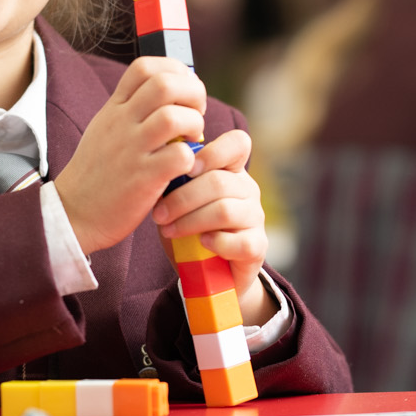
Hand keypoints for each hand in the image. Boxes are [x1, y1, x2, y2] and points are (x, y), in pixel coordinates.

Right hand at [56, 58, 206, 255]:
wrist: (74, 213)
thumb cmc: (98, 172)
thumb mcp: (106, 129)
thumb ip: (131, 108)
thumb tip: (168, 92)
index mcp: (114, 108)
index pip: (144, 67)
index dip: (174, 71)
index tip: (184, 90)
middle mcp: (122, 123)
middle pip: (165, 84)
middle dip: (193, 94)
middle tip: (196, 114)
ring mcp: (131, 150)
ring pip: (175, 117)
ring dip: (194, 126)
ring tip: (192, 140)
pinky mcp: (143, 179)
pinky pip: (179, 156)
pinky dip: (190, 158)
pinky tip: (185, 166)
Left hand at [149, 129, 275, 325]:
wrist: (208, 272)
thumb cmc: (189, 228)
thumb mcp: (180, 200)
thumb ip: (176, 182)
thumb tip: (158, 165)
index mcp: (231, 171)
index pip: (237, 143)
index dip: (213, 151)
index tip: (187, 166)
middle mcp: (248, 190)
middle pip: (219, 182)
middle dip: (182, 198)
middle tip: (158, 214)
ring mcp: (255, 218)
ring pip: (225, 211)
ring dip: (191, 221)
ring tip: (169, 230)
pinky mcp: (256, 246)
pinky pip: (238, 241)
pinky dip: (215, 242)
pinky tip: (201, 244)